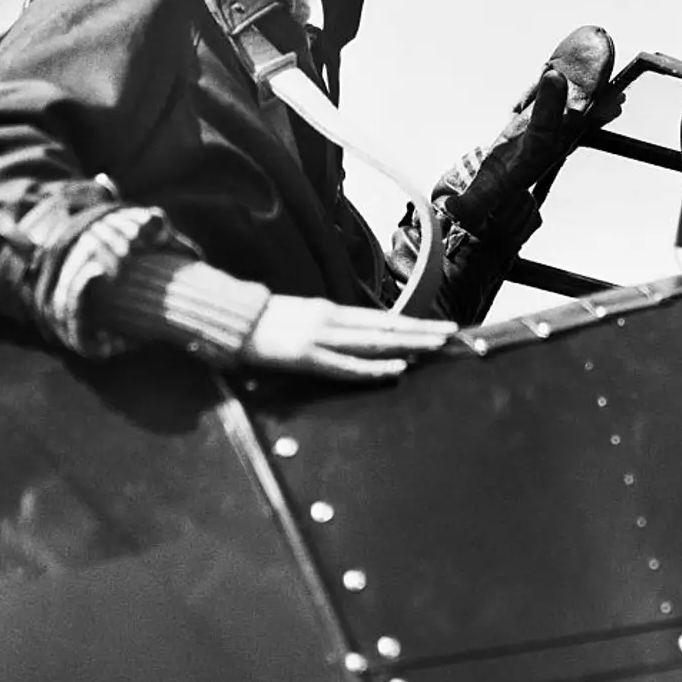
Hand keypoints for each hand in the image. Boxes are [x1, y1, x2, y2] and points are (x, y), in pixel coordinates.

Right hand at [239, 295, 457, 380]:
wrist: (229, 321)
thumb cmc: (262, 324)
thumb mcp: (301, 319)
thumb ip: (327, 328)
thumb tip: (353, 336)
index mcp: (331, 312)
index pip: (380, 319)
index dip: (412, 323)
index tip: (438, 326)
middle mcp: (332, 320)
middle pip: (386, 327)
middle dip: (422, 330)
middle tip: (453, 332)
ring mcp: (321, 337)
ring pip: (375, 342)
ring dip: (409, 344)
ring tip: (436, 345)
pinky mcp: (307, 356)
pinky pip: (347, 366)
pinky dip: (375, 368)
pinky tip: (398, 369)